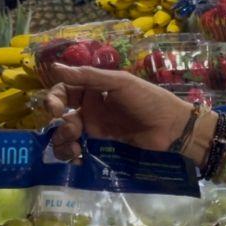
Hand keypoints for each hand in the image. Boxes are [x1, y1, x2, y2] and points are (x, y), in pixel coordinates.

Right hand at [43, 64, 192, 159]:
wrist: (172, 128)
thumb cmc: (149, 100)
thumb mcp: (120, 83)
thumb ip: (89, 76)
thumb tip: (54, 66)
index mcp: (94, 90)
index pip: (63, 91)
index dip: (53, 99)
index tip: (55, 110)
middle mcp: (91, 109)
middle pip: (61, 116)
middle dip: (60, 125)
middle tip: (73, 131)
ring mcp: (96, 129)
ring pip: (66, 135)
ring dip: (63, 142)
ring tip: (75, 149)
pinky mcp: (102, 147)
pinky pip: (79, 150)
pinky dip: (72, 155)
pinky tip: (78, 159)